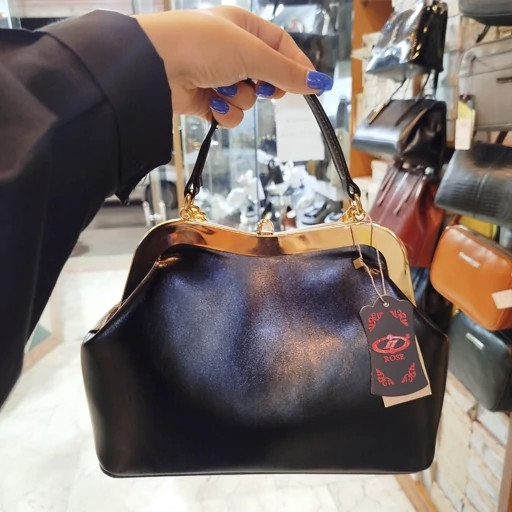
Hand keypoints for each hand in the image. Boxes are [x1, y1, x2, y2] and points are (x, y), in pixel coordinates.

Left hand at [135, 6, 332, 127]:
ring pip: (249, 98)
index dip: (297, 66)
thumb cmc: (201, 45)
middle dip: (265, 85)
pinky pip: (230, 113)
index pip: (280, 45)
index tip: (312, 86)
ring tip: (224, 89)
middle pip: (266, 74)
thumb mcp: (252, 54)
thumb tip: (319, 83)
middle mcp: (230, 49)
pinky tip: (214, 104)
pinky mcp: (205, 99)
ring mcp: (217, 75)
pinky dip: (226, 112)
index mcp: (242, 25)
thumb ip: (286, 72)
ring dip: (241, 98)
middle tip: (265, 88)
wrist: (155, 67)